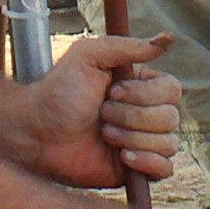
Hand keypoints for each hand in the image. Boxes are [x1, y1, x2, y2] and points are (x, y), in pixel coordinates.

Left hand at [17, 33, 181, 191]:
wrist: (37, 133)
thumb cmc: (59, 91)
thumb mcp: (88, 56)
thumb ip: (127, 46)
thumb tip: (168, 39)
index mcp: (141, 85)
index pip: (172, 89)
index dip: (146, 94)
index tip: (113, 91)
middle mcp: (147, 113)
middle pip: (171, 117)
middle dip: (133, 117)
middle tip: (102, 114)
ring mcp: (143, 141)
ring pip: (168, 143)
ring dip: (133, 138)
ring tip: (104, 134)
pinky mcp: (137, 169)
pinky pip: (165, 169)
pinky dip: (148, 162)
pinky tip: (123, 157)